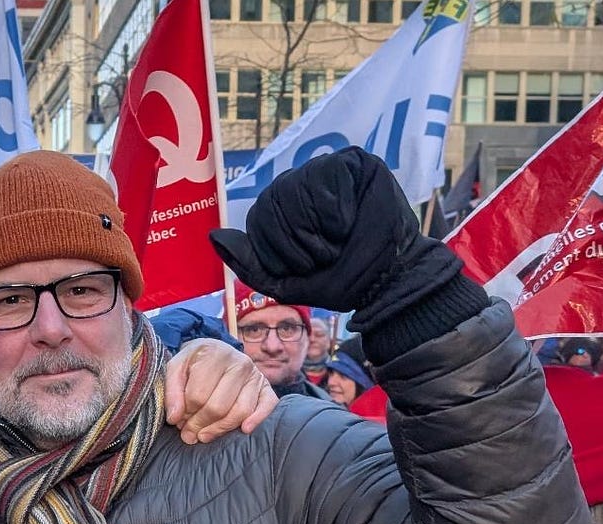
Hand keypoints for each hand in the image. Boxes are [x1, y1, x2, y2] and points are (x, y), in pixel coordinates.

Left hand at [165, 339, 277, 443]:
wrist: (215, 352)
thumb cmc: (194, 362)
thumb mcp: (176, 368)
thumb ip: (172, 391)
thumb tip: (175, 418)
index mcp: (214, 354)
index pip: (198, 395)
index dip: (185, 413)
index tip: (177, 420)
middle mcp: (239, 363)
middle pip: (218, 407)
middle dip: (200, 424)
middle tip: (188, 433)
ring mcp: (255, 375)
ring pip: (240, 411)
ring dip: (220, 429)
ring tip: (204, 435)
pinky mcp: (266, 387)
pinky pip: (267, 406)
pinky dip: (257, 420)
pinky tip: (244, 429)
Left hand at [208, 147, 423, 312]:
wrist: (388, 282)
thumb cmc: (342, 280)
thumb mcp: (286, 281)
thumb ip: (249, 261)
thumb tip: (214, 235)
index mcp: (284, 210)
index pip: (258, 218)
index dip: (279, 250)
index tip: (309, 266)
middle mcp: (302, 185)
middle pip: (272, 203)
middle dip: (297, 243)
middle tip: (328, 254)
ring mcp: (326, 170)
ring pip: (295, 190)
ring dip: (318, 229)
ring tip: (342, 238)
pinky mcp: (354, 162)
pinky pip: (325, 176)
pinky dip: (337, 211)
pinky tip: (353, 220)